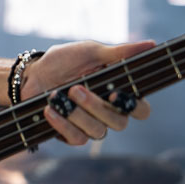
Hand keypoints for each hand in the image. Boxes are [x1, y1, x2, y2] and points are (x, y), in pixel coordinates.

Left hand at [20, 39, 154, 144]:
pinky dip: (62, 124)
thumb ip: (120, 53)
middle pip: (120, 123)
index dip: (134, 106)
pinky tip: (50, 109)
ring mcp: (92, 125)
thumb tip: (152, 44)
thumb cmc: (64, 61)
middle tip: (75, 89)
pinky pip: (77, 139)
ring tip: (58, 95)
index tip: (116, 94)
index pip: (141, 109)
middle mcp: (108, 112)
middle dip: (96, 106)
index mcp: (118, 92)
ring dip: (77, 114)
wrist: (32, 74)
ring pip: (98, 132)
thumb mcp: (91, 52)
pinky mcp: (73, 135)